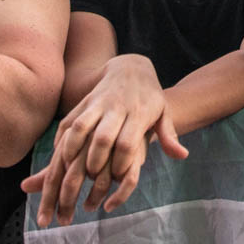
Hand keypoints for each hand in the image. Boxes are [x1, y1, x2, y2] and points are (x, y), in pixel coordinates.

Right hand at [21, 55, 187, 225]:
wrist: (131, 67)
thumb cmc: (150, 97)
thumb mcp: (164, 112)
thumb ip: (169, 135)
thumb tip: (182, 156)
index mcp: (138, 113)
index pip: (128, 143)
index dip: (121, 163)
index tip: (117, 176)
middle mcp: (116, 108)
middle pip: (103, 138)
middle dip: (96, 161)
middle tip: (91, 176)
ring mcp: (97, 104)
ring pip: (81, 127)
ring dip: (73, 150)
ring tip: (70, 168)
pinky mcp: (83, 103)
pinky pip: (68, 121)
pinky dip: (62, 139)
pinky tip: (61, 155)